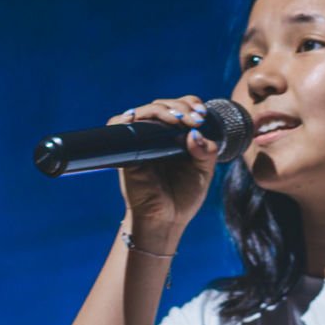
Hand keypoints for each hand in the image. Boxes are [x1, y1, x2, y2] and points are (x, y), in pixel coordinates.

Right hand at [109, 95, 221, 232]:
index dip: (189, 103)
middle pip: (162, 105)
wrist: (166, 220)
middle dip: (179, 107)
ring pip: (142, 112)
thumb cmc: (183, 197)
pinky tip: (138, 118)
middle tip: (194, 119)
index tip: (201, 114)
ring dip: (160, 110)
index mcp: (176, 136)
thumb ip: (206, 152)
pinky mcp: (126, 152)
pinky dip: (124, 119)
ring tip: (178, 120)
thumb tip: (194, 133)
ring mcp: (140, 142)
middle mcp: (156, 135)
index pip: (180, 107)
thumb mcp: (203, 172)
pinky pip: (118, 127)